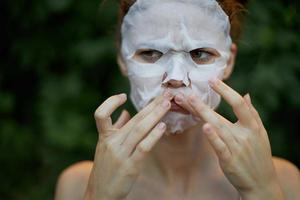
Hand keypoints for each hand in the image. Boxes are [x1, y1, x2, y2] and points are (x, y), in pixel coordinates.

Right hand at [84, 92, 172, 199]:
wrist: (100, 194)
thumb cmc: (105, 169)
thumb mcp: (105, 147)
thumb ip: (116, 128)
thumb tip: (125, 112)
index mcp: (104, 137)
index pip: (100, 114)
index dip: (110, 102)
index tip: (124, 95)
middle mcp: (111, 143)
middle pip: (132, 119)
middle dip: (151, 105)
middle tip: (165, 93)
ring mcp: (120, 154)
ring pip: (139, 129)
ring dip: (155, 115)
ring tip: (167, 104)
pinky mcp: (130, 166)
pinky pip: (143, 147)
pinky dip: (153, 136)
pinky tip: (163, 127)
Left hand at [174, 79, 283, 199]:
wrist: (262, 183)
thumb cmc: (259, 155)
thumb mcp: (260, 133)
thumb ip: (253, 114)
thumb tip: (246, 95)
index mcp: (253, 126)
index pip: (238, 104)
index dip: (225, 90)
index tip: (212, 80)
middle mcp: (245, 134)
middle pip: (221, 115)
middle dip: (203, 104)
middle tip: (187, 93)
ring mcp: (237, 147)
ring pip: (217, 127)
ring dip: (201, 114)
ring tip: (188, 102)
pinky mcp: (229, 160)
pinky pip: (220, 146)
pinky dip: (213, 137)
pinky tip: (204, 126)